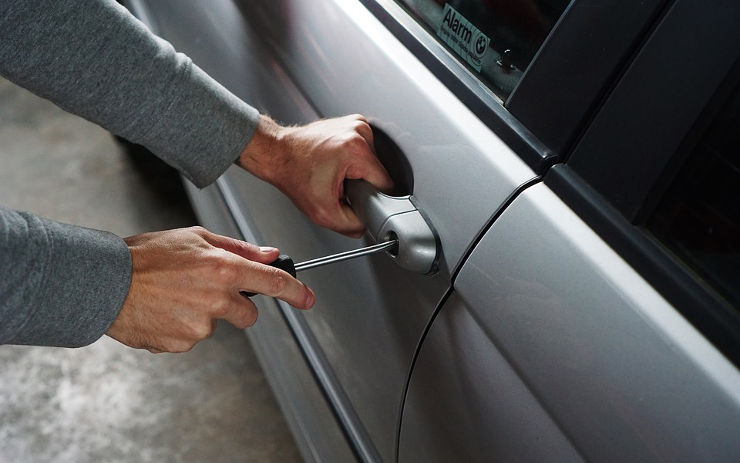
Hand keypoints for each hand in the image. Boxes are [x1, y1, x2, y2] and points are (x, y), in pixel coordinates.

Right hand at [106, 226, 313, 352]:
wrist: (105, 282)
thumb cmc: (146, 256)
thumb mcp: (195, 237)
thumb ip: (238, 248)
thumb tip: (270, 255)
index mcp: (223, 269)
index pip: (273, 283)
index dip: (296, 292)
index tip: (307, 299)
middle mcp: (216, 299)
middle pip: (248, 314)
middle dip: (235, 306)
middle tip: (204, 290)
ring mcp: (199, 325)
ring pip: (216, 325)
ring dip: (202, 314)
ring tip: (173, 296)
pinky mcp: (182, 344)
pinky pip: (192, 338)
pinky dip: (181, 327)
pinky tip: (163, 311)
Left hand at [238, 114, 393, 236]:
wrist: (277, 153)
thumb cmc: (293, 175)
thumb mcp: (323, 213)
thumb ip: (352, 225)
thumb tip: (367, 225)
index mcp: (356, 150)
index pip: (386, 183)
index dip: (373, 198)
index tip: (356, 198)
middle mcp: (359, 131)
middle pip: (379, 172)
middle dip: (363, 184)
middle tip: (340, 186)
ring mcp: (357, 124)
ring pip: (373, 162)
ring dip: (358, 172)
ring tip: (336, 173)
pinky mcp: (353, 123)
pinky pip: (365, 150)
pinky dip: (354, 160)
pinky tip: (338, 163)